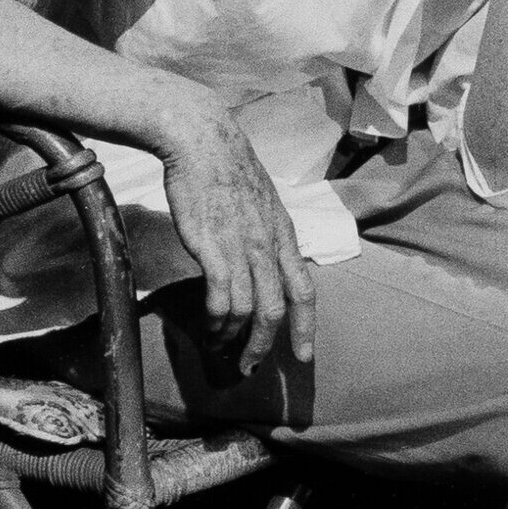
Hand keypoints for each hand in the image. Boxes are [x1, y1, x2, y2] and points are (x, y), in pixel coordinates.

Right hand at [157, 97, 315, 376]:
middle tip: (251, 368)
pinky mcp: (214, 248)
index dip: (306, 326)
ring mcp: (243, 247)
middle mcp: (269, 244)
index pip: (305, 289)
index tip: (304, 356)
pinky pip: (223, 299)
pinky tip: (208, 328)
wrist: (201, 139)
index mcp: (284, 234)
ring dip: (235, 338)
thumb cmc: (223, 167)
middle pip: (278, 309)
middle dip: (266, 346)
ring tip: (220, 351)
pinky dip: (217, 321)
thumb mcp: (259, 200)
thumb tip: (260, 257)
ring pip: (250, 310)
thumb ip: (263, 232)